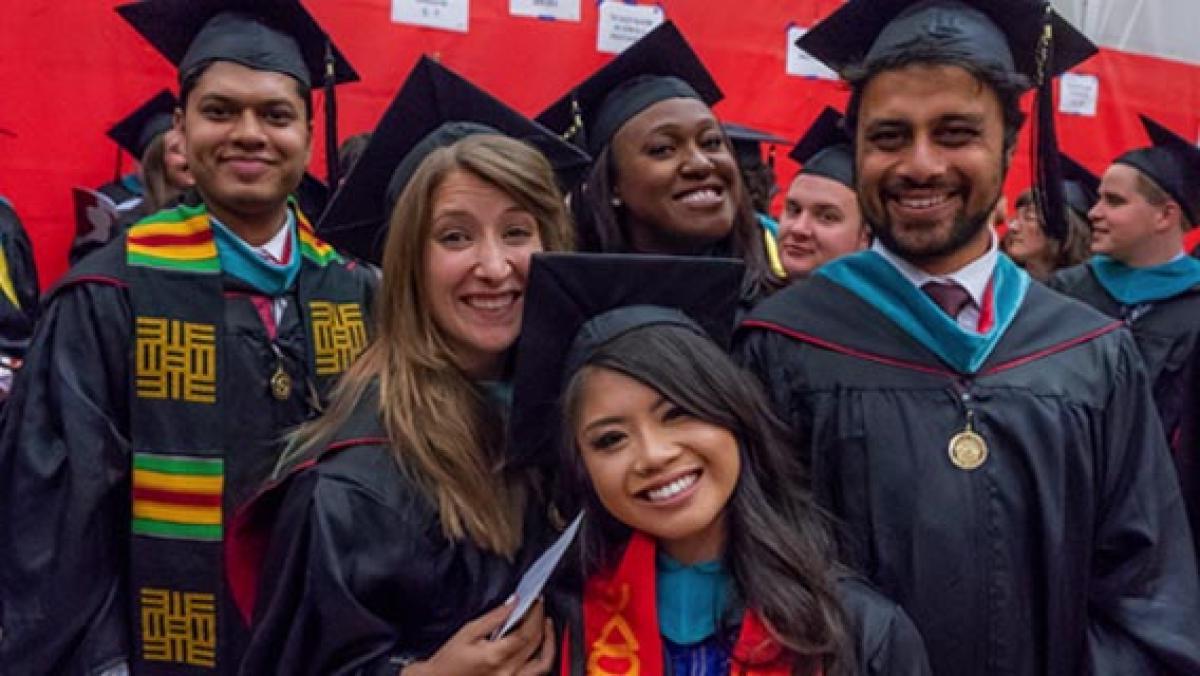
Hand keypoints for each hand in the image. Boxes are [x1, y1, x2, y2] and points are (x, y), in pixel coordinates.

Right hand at [401, 598, 554, 675]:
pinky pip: (536, 672)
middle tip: (539, 604)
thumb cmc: (449, 660)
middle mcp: (508, 672)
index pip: (526, 632)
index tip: (535, 599)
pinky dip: (543, 656)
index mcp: (495, 657)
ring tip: (546, 623)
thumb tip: (514, 602)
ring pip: (543, 662)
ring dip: (549, 641)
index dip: (534, 613)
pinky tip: (540, 642)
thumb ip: (494, 617)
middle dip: (540, 620)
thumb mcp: (468, 632)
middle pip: (535, 644)